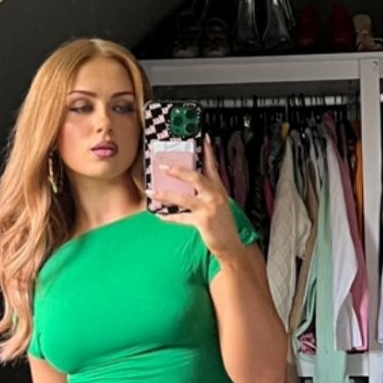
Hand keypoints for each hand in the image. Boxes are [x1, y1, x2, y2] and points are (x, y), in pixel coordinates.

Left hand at [155, 137, 242, 265]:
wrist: (231, 245)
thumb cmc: (222, 224)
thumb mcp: (218, 204)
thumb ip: (206, 192)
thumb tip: (185, 183)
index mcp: (218, 189)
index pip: (212, 166)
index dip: (208, 151)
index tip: (202, 137)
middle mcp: (215, 195)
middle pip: (196, 177)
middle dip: (178, 171)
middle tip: (163, 166)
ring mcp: (209, 208)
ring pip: (183, 198)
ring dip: (165, 195)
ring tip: (151, 192)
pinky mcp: (203, 221)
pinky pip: (181, 217)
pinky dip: (169, 217)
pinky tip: (159, 215)